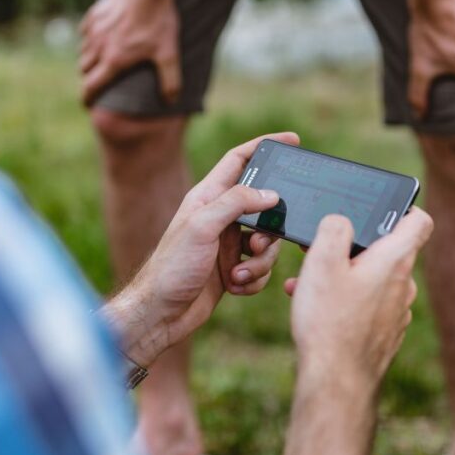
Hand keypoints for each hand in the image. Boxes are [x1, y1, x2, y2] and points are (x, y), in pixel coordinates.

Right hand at [79, 0, 180, 107]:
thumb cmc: (159, 22)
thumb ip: (170, 79)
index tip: (88, 105)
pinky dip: (90, 40)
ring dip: (90, 59)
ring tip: (103, 60)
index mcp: (114, 60)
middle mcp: (99, 47)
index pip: (91, 87)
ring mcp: (94, 30)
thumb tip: (171, 101)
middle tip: (101, 80)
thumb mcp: (169, 53)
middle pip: (84, 70)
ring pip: (83, 52)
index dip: (87, 99)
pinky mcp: (93, 15)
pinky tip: (103, 38)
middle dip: (90, 78)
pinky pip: (85, 33)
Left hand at [108, 132, 300, 366]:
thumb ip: (236, 202)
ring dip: (260, 262)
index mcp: (208, 196)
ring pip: (267, 242)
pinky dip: (254, 279)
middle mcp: (220, 217)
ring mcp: (228, 243)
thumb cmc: (172, 267)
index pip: (240, 160)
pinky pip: (261, 267)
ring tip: (238, 274)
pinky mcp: (234, 268)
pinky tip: (234, 286)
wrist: (161, 314)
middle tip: (256, 244)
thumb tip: (271, 193)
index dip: (265, 146)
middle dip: (271, 227)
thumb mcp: (202, 226)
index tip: (293, 140)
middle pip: (264, 207)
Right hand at [284, 208, 433, 387]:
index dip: (403, 208)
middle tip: (320, 253)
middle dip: (353, 248)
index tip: (379, 210)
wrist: (336, 382)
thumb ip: (334, 229)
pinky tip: (316, 311)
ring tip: (307, 285)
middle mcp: (403, 285)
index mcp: (394, 260)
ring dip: (343, 277)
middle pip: (387, 251)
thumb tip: (341, 221)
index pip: (419, 220)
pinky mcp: (385, 335)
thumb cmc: (330, 321)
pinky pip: (367, 307)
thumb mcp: (322, 262)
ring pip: (372, 281)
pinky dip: (345, 302)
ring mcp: (397, 313)